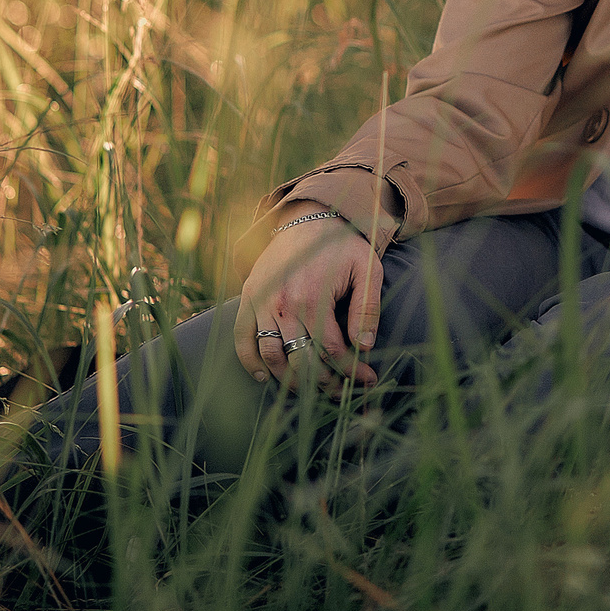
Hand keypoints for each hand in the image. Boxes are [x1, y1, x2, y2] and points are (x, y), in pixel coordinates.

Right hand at [235, 215, 383, 389]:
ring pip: (272, 357)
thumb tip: (364, 347)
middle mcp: (283, 304)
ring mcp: (262, 303)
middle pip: (301, 362)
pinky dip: (249, 362)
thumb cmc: (342, 247)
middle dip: (325, 384)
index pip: (331, 352)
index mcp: (313, 298)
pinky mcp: (249, 298)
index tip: (367, 381)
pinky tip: (265, 377)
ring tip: (312, 389)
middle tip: (342, 391)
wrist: (307, 218)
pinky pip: (242, 338)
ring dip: (291, 381)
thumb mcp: (367, 269)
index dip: (351, 372)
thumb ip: (367, 309)